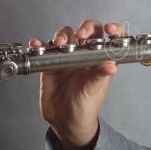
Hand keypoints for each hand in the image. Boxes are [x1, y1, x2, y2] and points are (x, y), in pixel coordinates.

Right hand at [29, 20, 123, 149]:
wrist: (65, 121)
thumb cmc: (85, 106)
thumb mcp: (93, 91)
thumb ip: (99, 76)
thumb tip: (112, 66)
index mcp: (100, 60)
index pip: (110, 39)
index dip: (113, 30)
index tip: (110, 29)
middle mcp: (85, 55)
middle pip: (87, 31)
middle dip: (85, 28)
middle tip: (81, 34)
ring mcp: (67, 57)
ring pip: (66, 36)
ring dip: (62, 35)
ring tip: (60, 44)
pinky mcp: (50, 62)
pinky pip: (45, 48)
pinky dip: (40, 44)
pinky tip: (37, 45)